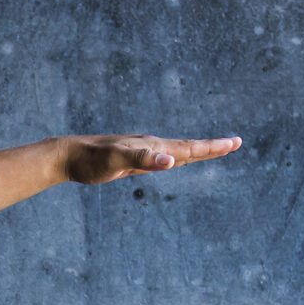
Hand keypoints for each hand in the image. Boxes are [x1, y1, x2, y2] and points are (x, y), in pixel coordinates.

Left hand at [61, 133, 240, 185]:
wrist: (67, 156)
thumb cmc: (91, 160)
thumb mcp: (117, 161)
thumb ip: (143, 159)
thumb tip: (172, 160)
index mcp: (152, 146)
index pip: (189, 147)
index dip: (212, 147)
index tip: (235, 142)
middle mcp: (150, 146)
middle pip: (188, 147)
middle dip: (212, 147)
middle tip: (236, 143)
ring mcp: (142, 153)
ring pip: (176, 152)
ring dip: (197, 151)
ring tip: (214, 150)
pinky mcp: (131, 161)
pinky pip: (161, 159)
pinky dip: (175, 159)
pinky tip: (174, 161)